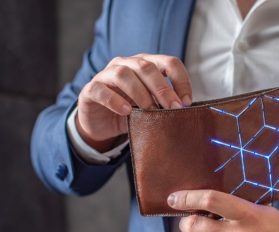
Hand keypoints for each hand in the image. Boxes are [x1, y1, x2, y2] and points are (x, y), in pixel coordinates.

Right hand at [77, 54, 191, 151]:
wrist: (101, 123)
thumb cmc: (131, 111)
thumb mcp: (152, 106)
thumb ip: (165, 104)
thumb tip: (187, 111)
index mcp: (146, 64)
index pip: (169, 62)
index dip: (181, 80)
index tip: (186, 102)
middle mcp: (126, 64)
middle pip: (147, 67)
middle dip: (163, 89)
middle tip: (173, 109)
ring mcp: (106, 75)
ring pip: (123, 74)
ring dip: (140, 93)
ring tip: (149, 111)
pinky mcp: (91, 90)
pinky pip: (102, 90)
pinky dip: (115, 101)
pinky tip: (127, 112)